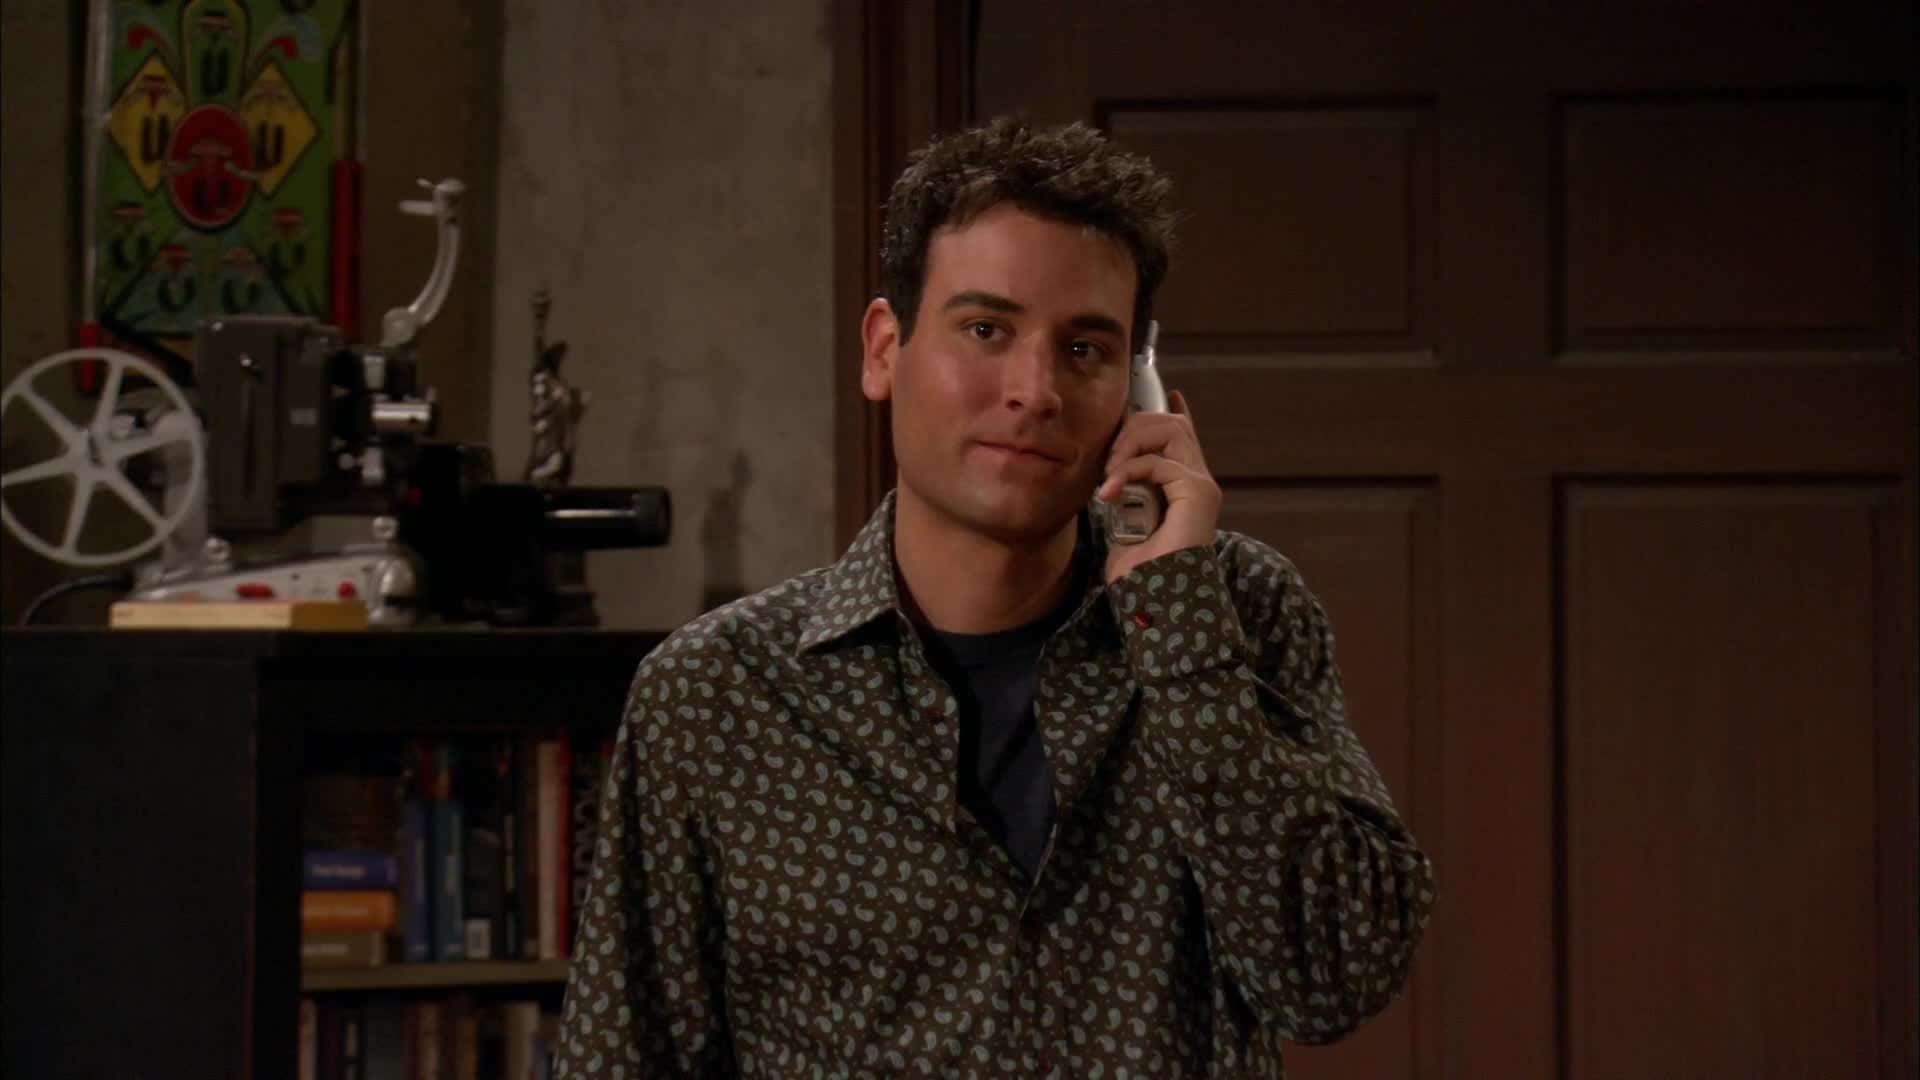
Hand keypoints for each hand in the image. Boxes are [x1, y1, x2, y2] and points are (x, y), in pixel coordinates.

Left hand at [1097, 389, 1221, 583]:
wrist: (1155, 601)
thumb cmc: (1140, 571)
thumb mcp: (1124, 519)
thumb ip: (1125, 489)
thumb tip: (1109, 467)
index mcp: (1182, 486)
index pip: (1184, 435)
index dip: (1174, 411)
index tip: (1164, 395)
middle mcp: (1197, 481)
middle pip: (1171, 423)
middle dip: (1132, 428)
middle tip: (1108, 460)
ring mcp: (1200, 485)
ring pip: (1169, 430)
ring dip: (1130, 445)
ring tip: (1109, 474)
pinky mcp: (1197, 493)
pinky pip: (1160, 462)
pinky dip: (1129, 472)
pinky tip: (1111, 493)